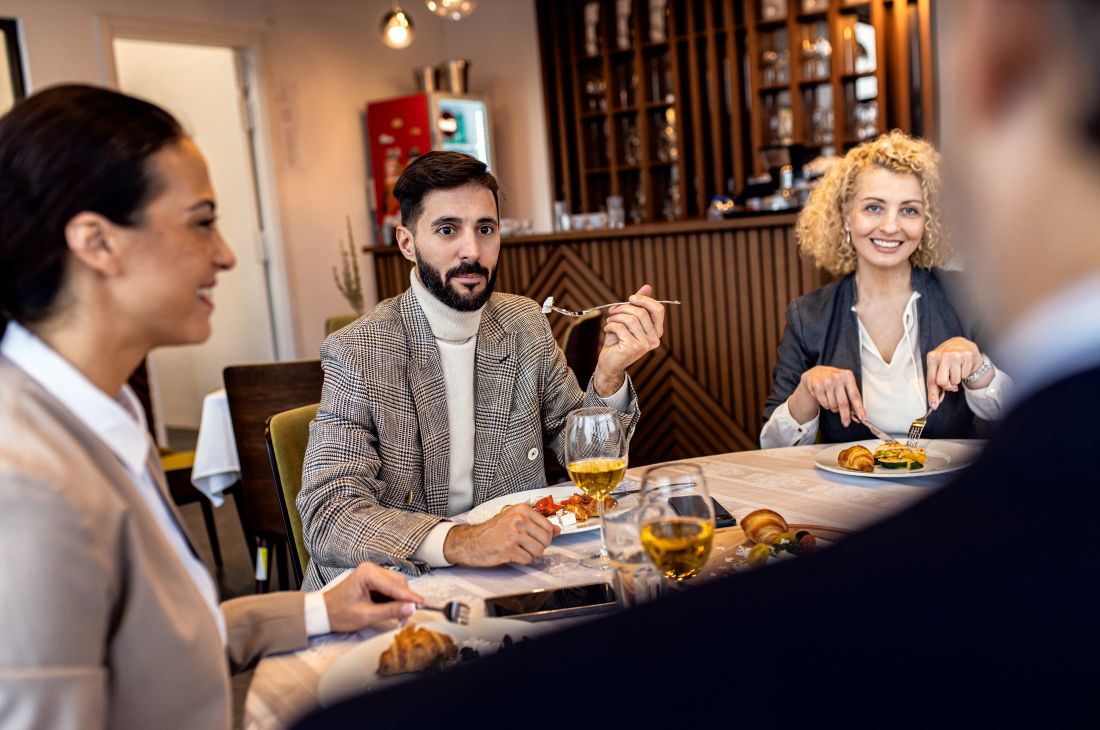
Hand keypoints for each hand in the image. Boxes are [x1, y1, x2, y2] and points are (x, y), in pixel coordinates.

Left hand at [323, 562, 424, 632]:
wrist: (322, 613)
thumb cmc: (339, 613)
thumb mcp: (366, 615)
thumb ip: (390, 611)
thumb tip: (411, 608)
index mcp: (368, 573)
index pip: (395, 585)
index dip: (411, 597)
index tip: (424, 605)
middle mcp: (372, 569)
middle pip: (399, 583)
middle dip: (405, 601)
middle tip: (405, 618)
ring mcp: (372, 574)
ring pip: (397, 585)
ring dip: (400, 601)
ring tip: (398, 617)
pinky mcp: (373, 580)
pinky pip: (390, 588)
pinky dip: (393, 600)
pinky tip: (391, 611)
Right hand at [443, 504, 560, 566]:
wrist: (471, 541)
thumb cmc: (492, 531)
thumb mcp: (515, 520)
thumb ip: (537, 523)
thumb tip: (558, 530)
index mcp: (522, 510)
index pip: (549, 526)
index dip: (545, 537)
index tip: (536, 538)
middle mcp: (519, 519)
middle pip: (546, 540)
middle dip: (539, 547)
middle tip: (526, 546)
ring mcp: (513, 534)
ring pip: (539, 551)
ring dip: (530, 554)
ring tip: (518, 550)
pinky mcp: (508, 548)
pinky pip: (528, 559)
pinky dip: (522, 560)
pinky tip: (511, 554)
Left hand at [593, 284, 665, 395]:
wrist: (609, 362)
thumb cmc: (619, 340)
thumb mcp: (629, 320)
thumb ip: (639, 305)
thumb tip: (647, 286)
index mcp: (657, 331)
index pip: (658, 309)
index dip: (644, 300)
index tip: (630, 298)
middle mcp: (654, 339)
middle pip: (641, 312)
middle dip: (623, 307)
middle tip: (612, 311)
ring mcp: (644, 344)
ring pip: (630, 318)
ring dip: (616, 316)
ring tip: (609, 321)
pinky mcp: (632, 348)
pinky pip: (620, 327)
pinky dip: (610, 325)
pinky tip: (607, 330)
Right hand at [789, 365, 864, 426]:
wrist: (816, 373)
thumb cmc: (835, 380)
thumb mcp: (845, 383)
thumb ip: (851, 396)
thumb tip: (858, 414)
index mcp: (848, 376)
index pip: (855, 396)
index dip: (859, 408)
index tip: (863, 417)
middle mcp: (837, 378)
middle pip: (843, 403)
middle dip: (845, 416)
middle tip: (846, 423)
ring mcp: (826, 382)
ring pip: (833, 405)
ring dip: (834, 408)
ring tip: (833, 400)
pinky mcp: (817, 387)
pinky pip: (825, 404)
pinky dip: (826, 405)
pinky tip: (825, 398)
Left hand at [926, 337, 986, 407]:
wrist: (962, 344)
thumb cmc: (947, 358)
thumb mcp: (938, 367)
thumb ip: (935, 384)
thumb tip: (934, 404)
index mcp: (932, 357)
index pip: (931, 380)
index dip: (932, 394)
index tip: (934, 405)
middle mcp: (943, 355)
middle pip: (942, 382)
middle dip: (947, 386)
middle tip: (950, 382)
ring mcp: (956, 355)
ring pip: (955, 380)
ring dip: (956, 379)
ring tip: (956, 370)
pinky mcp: (967, 356)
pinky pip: (965, 375)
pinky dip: (964, 374)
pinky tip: (963, 366)